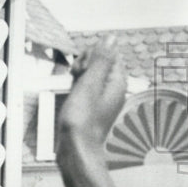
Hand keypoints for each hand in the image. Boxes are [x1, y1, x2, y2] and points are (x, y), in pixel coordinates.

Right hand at [57, 37, 126, 159]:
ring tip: (71, 87)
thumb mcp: (90, 84)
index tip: (81, 69)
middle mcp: (112, 88)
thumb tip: (111, 38)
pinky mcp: (91, 106)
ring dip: (78, 75)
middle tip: (75, 78)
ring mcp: (102, 97)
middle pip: (100, 63)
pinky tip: (70, 94)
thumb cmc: (82, 120)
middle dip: (84, 64)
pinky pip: (86, 87)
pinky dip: (77, 86)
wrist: (76, 149)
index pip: (109, 53)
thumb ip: (101, 60)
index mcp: (116, 81)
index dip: (92, 55)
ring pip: (91, 74)